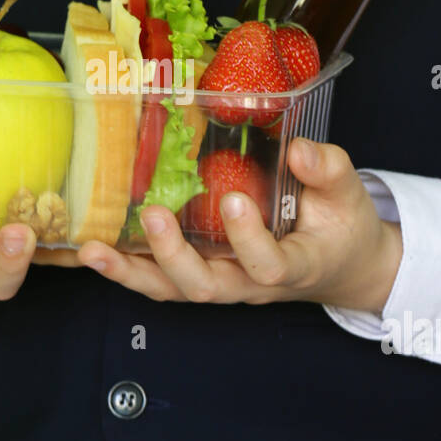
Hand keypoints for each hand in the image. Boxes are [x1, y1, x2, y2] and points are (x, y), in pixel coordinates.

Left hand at [77, 138, 401, 312]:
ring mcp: (224, 284)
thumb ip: (328, 170)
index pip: (269, 266)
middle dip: (174, 256)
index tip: (234, 199)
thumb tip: (299, 149)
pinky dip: (125, 269)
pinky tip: (93, 250)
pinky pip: (160, 281)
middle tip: (155, 215)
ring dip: (132, 272)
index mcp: (295, 266)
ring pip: (173, 291)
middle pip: (206, 288)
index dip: (249, 239)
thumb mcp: (348, 194)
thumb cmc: (341, 226)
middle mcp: (251, 285)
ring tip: (94, 250)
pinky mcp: (202, 276)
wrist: (338, 264)